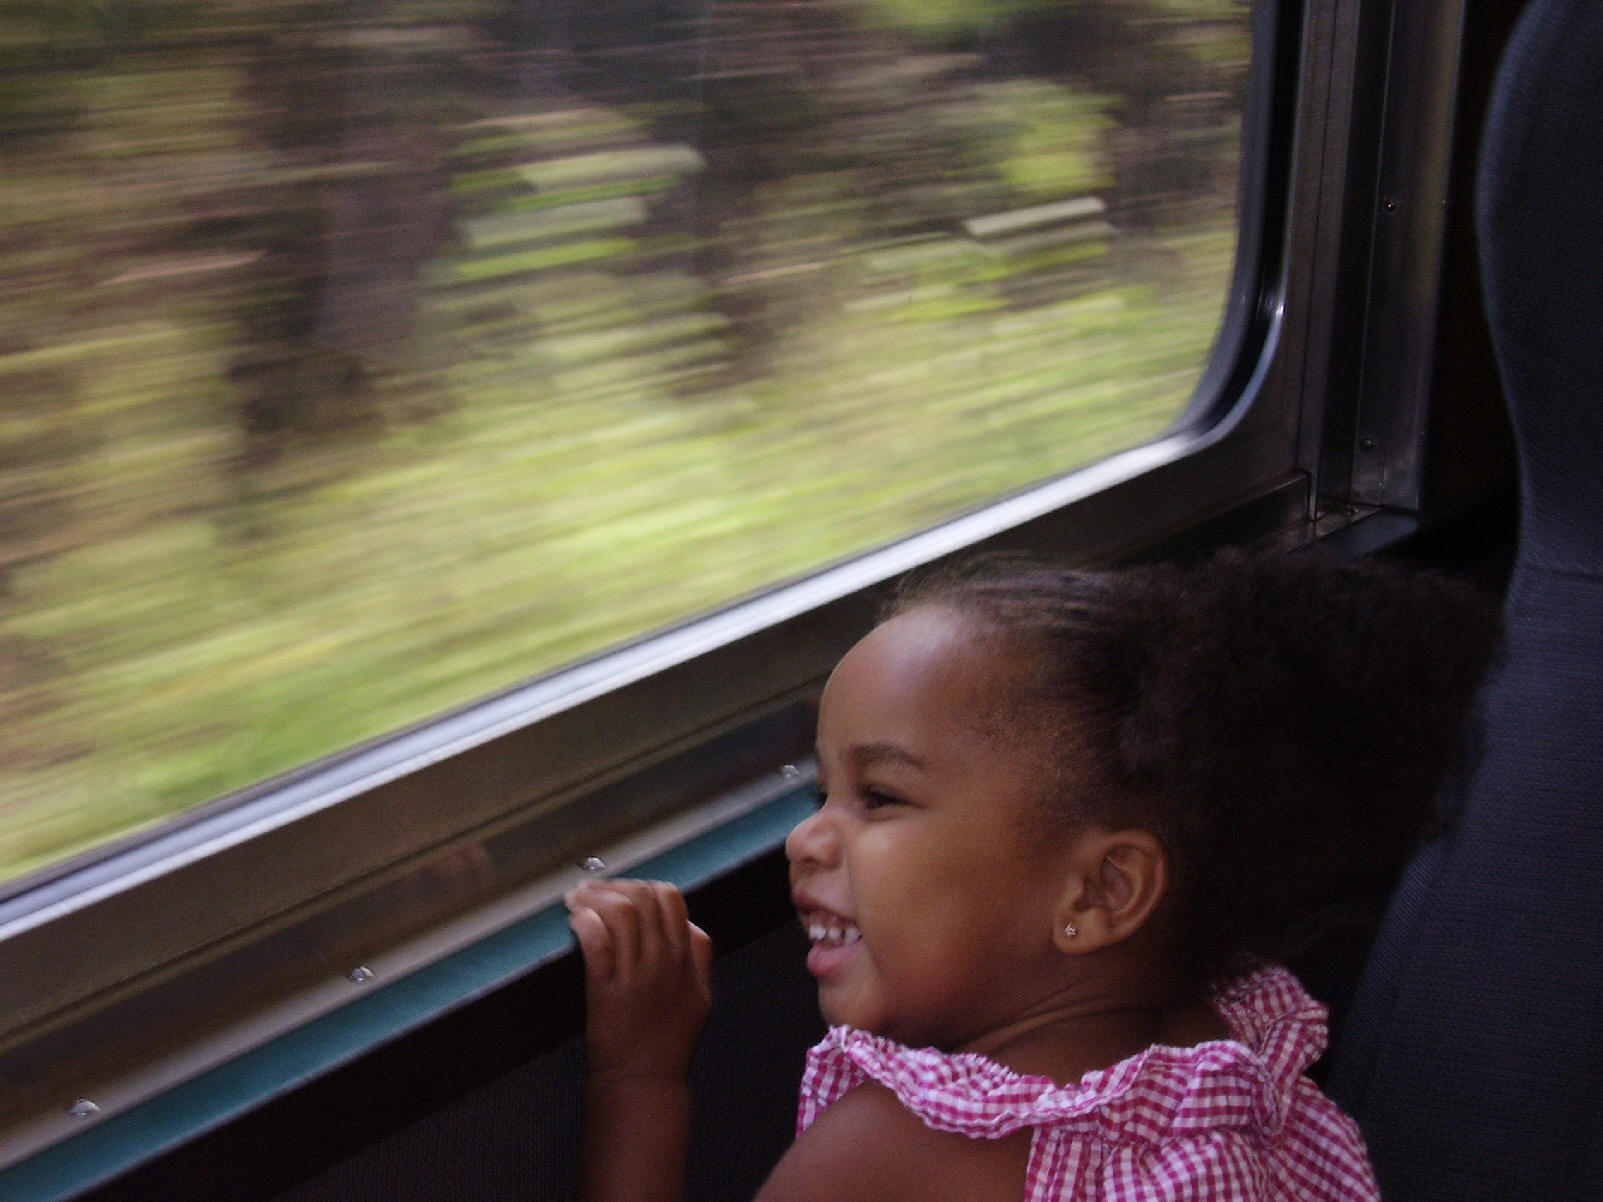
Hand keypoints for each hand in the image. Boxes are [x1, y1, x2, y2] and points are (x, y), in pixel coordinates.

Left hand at [566, 878, 713, 1082]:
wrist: (644, 1081)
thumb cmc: (669, 1041)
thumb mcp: (701, 996)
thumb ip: (699, 956)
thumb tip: (689, 923)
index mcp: (687, 958)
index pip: (671, 899)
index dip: (643, 886)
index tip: (623, 890)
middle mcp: (665, 961)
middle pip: (642, 899)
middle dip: (612, 885)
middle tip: (589, 888)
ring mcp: (637, 975)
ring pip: (620, 913)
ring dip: (593, 897)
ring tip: (574, 898)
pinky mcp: (607, 991)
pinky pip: (597, 942)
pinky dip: (585, 922)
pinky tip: (575, 919)